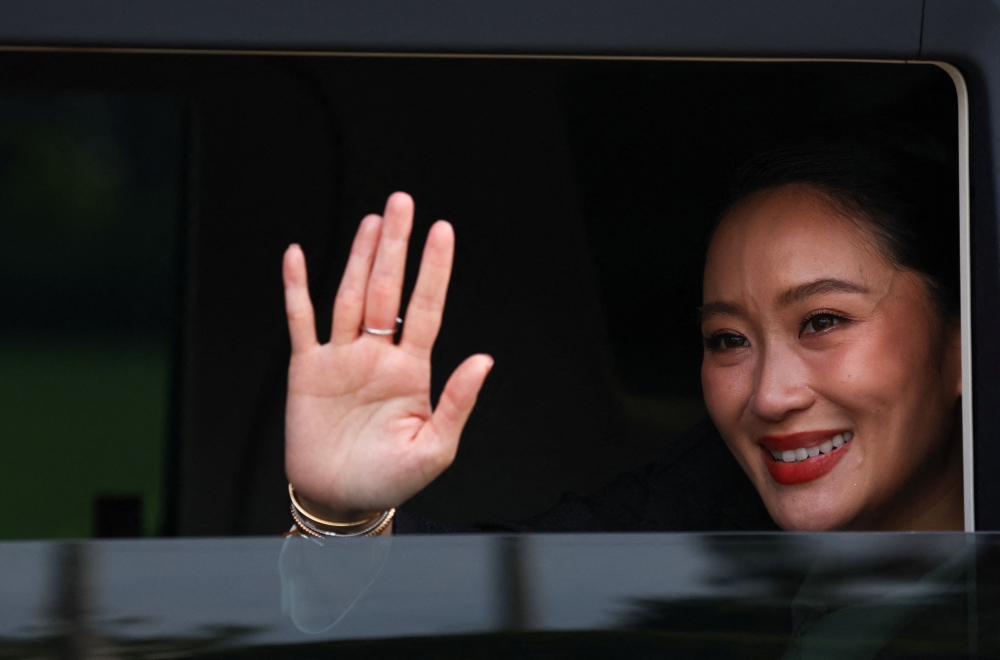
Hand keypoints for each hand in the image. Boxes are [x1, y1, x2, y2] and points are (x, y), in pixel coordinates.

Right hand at [283, 192, 493, 520]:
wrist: (340, 500)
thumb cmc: (390, 480)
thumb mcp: (434, 449)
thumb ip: (457, 403)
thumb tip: (484, 359)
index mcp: (411, 370)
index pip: (425, 307)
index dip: (433, 269)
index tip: (442, 230)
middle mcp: (376, 355)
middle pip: (386, 289)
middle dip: (395, 246)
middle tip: (402, 203)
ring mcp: (341, 358)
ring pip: (349, 296)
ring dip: (357, 257)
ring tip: (372, 220)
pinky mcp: (307, 370)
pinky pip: (300, 321)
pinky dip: (296, 289)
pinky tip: (297, 256)